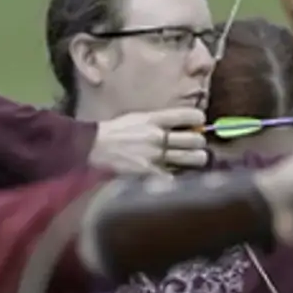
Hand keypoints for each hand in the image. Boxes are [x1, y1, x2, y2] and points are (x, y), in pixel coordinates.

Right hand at [91, 107, 209, 176]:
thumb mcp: (138, 118)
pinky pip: (174, 176)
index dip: (198, 118)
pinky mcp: (149, 172)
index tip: (200, 121)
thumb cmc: (116, 131)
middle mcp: (156, 136)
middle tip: (198, 144)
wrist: (93, 146)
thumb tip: (183, 125)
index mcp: (153, 119)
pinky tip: (178, 174)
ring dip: (198, 158)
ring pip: (190, 158)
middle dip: (199, 142)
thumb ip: (160, 121)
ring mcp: (154, 155)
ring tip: (197, 158)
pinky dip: (178, 176)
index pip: (187, 115)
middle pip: (194, 139)